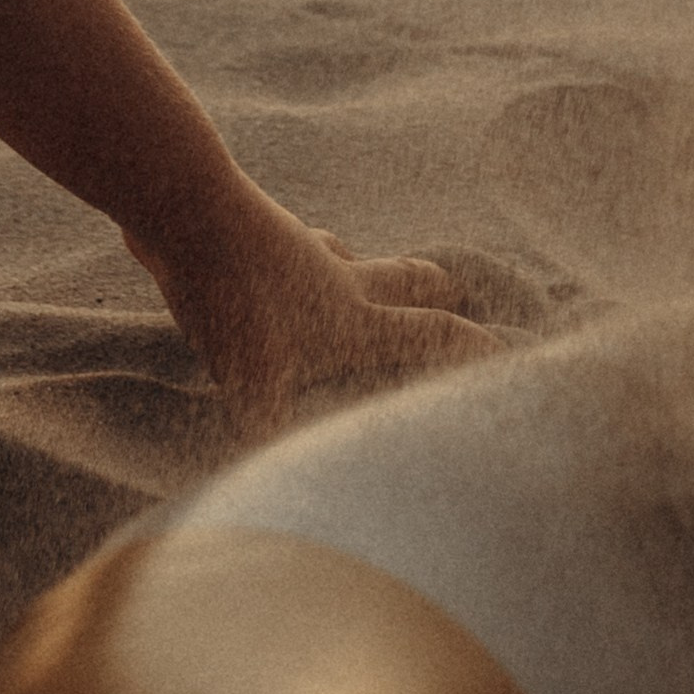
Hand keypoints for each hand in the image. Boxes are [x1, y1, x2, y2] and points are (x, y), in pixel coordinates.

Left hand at [136, 186, 503, 433]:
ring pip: (350, 253)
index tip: (506, 353)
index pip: (432, 334)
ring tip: (364, 272)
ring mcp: (302, 250)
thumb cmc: (230, 299)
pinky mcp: (261, 232)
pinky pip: (295, 242)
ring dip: (367, 264)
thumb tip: (286, 483)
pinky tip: (283, 252)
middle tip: (453, 291)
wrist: (187, 210)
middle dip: (435, 289)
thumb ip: (272, 437)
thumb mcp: (252, 384)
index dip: (472, 348)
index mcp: (355, 321)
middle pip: (409, 280)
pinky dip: (302, 250)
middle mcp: (340, 280)